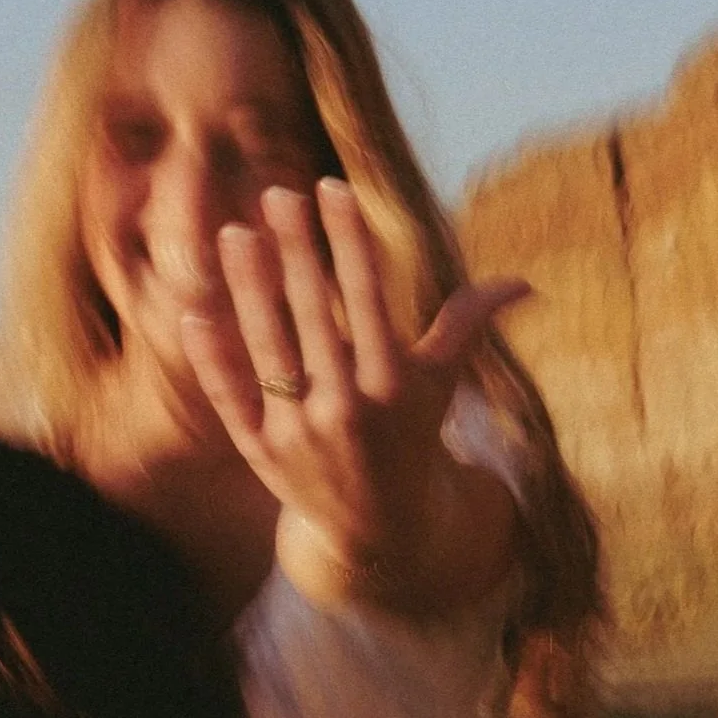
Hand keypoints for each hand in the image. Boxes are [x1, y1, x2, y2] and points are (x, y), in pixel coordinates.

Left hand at [178, 179, 526, 600]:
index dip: (348, 239)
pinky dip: (213, 357)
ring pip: (268, 346)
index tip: (330, 187)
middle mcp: (346, 407)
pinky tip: (195, 310)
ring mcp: (299, 431)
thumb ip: (468, 326)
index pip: (368, 295)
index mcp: (394, 384)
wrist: (378, 530)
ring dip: (249, 288)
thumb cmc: (410, 437)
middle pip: (314, 314)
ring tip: (234, 233)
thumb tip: (523, 283)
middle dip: (296, 250)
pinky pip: (231, 395)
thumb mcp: (441, 385)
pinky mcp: (260, 452)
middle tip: (276, 194)